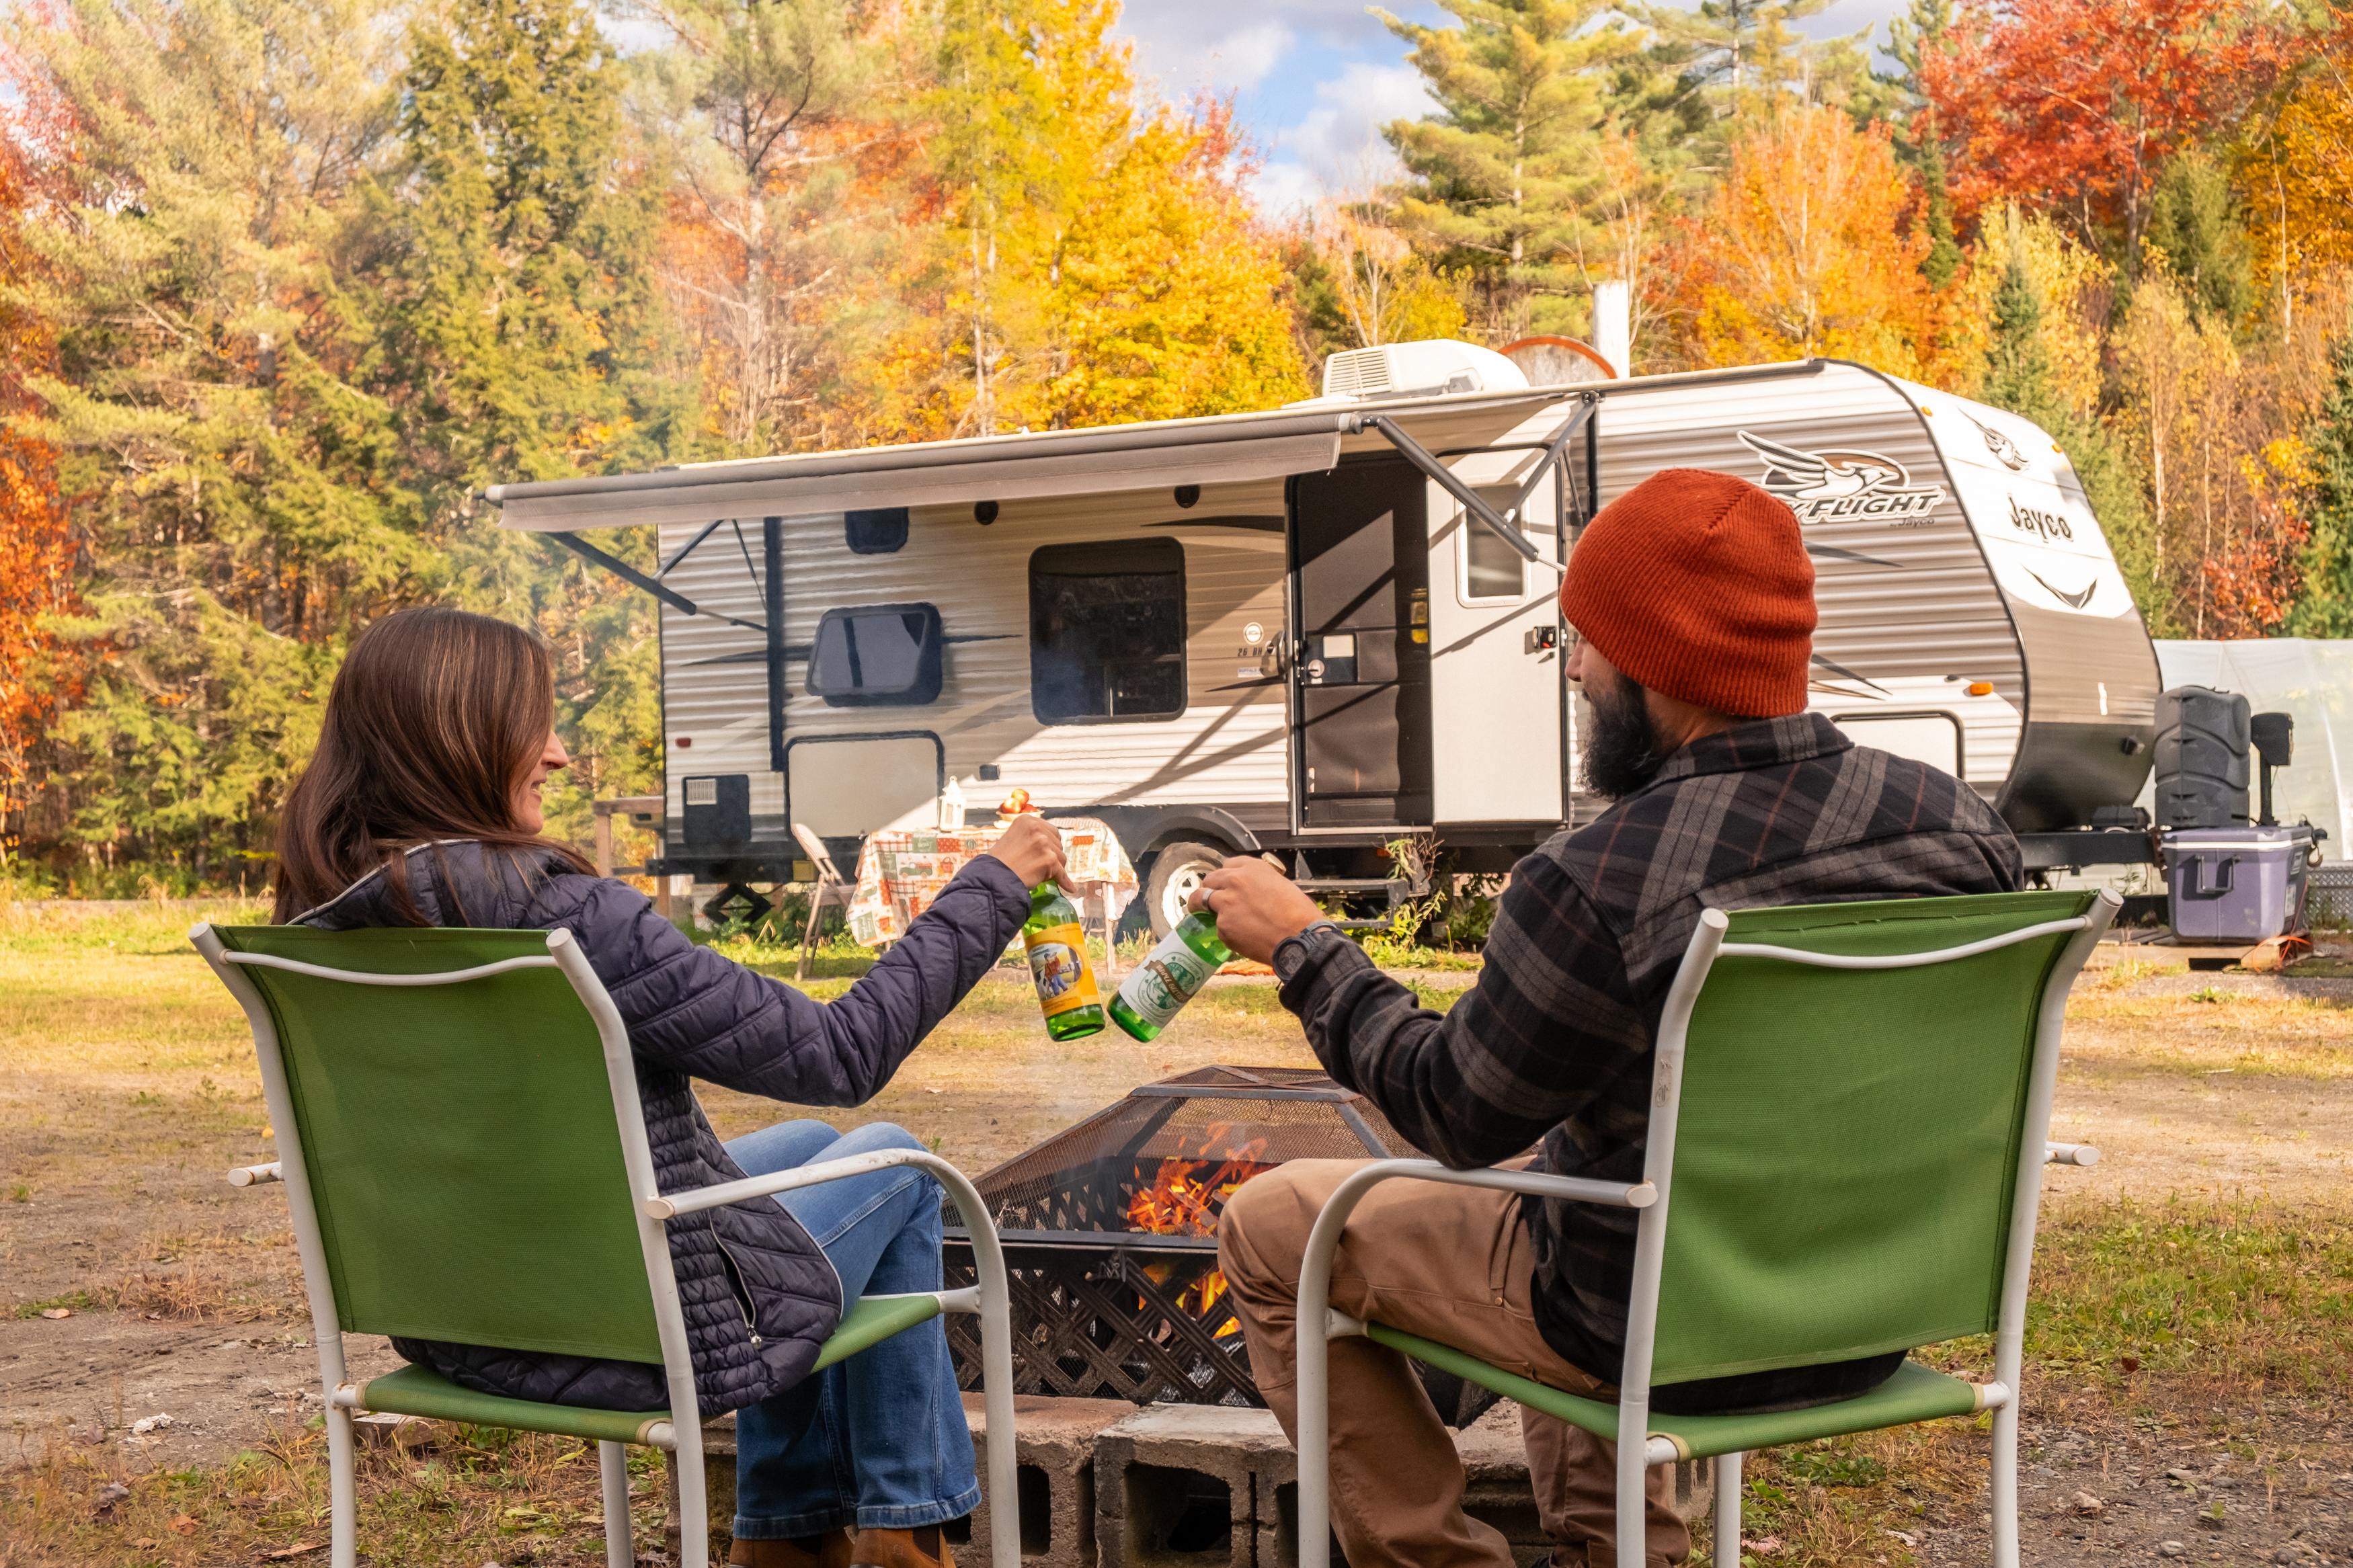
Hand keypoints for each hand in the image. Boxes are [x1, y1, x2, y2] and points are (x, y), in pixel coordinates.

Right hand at [984, 814, 1077, 891]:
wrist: (993, 877)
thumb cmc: (999, 862)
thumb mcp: (1012, 838)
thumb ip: (1030, 837)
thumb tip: (1049, 845)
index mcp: (1027, 820)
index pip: (1050, 831)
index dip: (1048, 844)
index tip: (1042, 854)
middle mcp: (1037, 828)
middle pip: (1057, 843)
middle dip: (1051, 855)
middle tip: (1037, 865)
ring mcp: (1044, 843)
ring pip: (1061, 859)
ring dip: (1053, 868)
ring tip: (1037, 874)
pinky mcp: (1049, 860)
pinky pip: (1062, 874)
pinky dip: (1065, 882)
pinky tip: (1069, 889)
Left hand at [1190, 857, 1323, 963]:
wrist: (1300, 938)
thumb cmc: (1299, 914)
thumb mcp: (1282, 885)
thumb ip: (1260, 884)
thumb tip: (1252, 892)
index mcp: (1253, 868)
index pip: (1227, 865)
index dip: (1225, 876)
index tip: (1224, 883)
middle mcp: (1235, 881)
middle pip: (1210, 879)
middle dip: (1209, 889)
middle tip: (1210, 898)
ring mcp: (1225, 903)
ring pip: (1201, 900)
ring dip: (1201, 906)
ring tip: (1200, 913)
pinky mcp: (1222, 926)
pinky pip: (1218, 927)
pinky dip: (1225, 932)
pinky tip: (1239, 937)